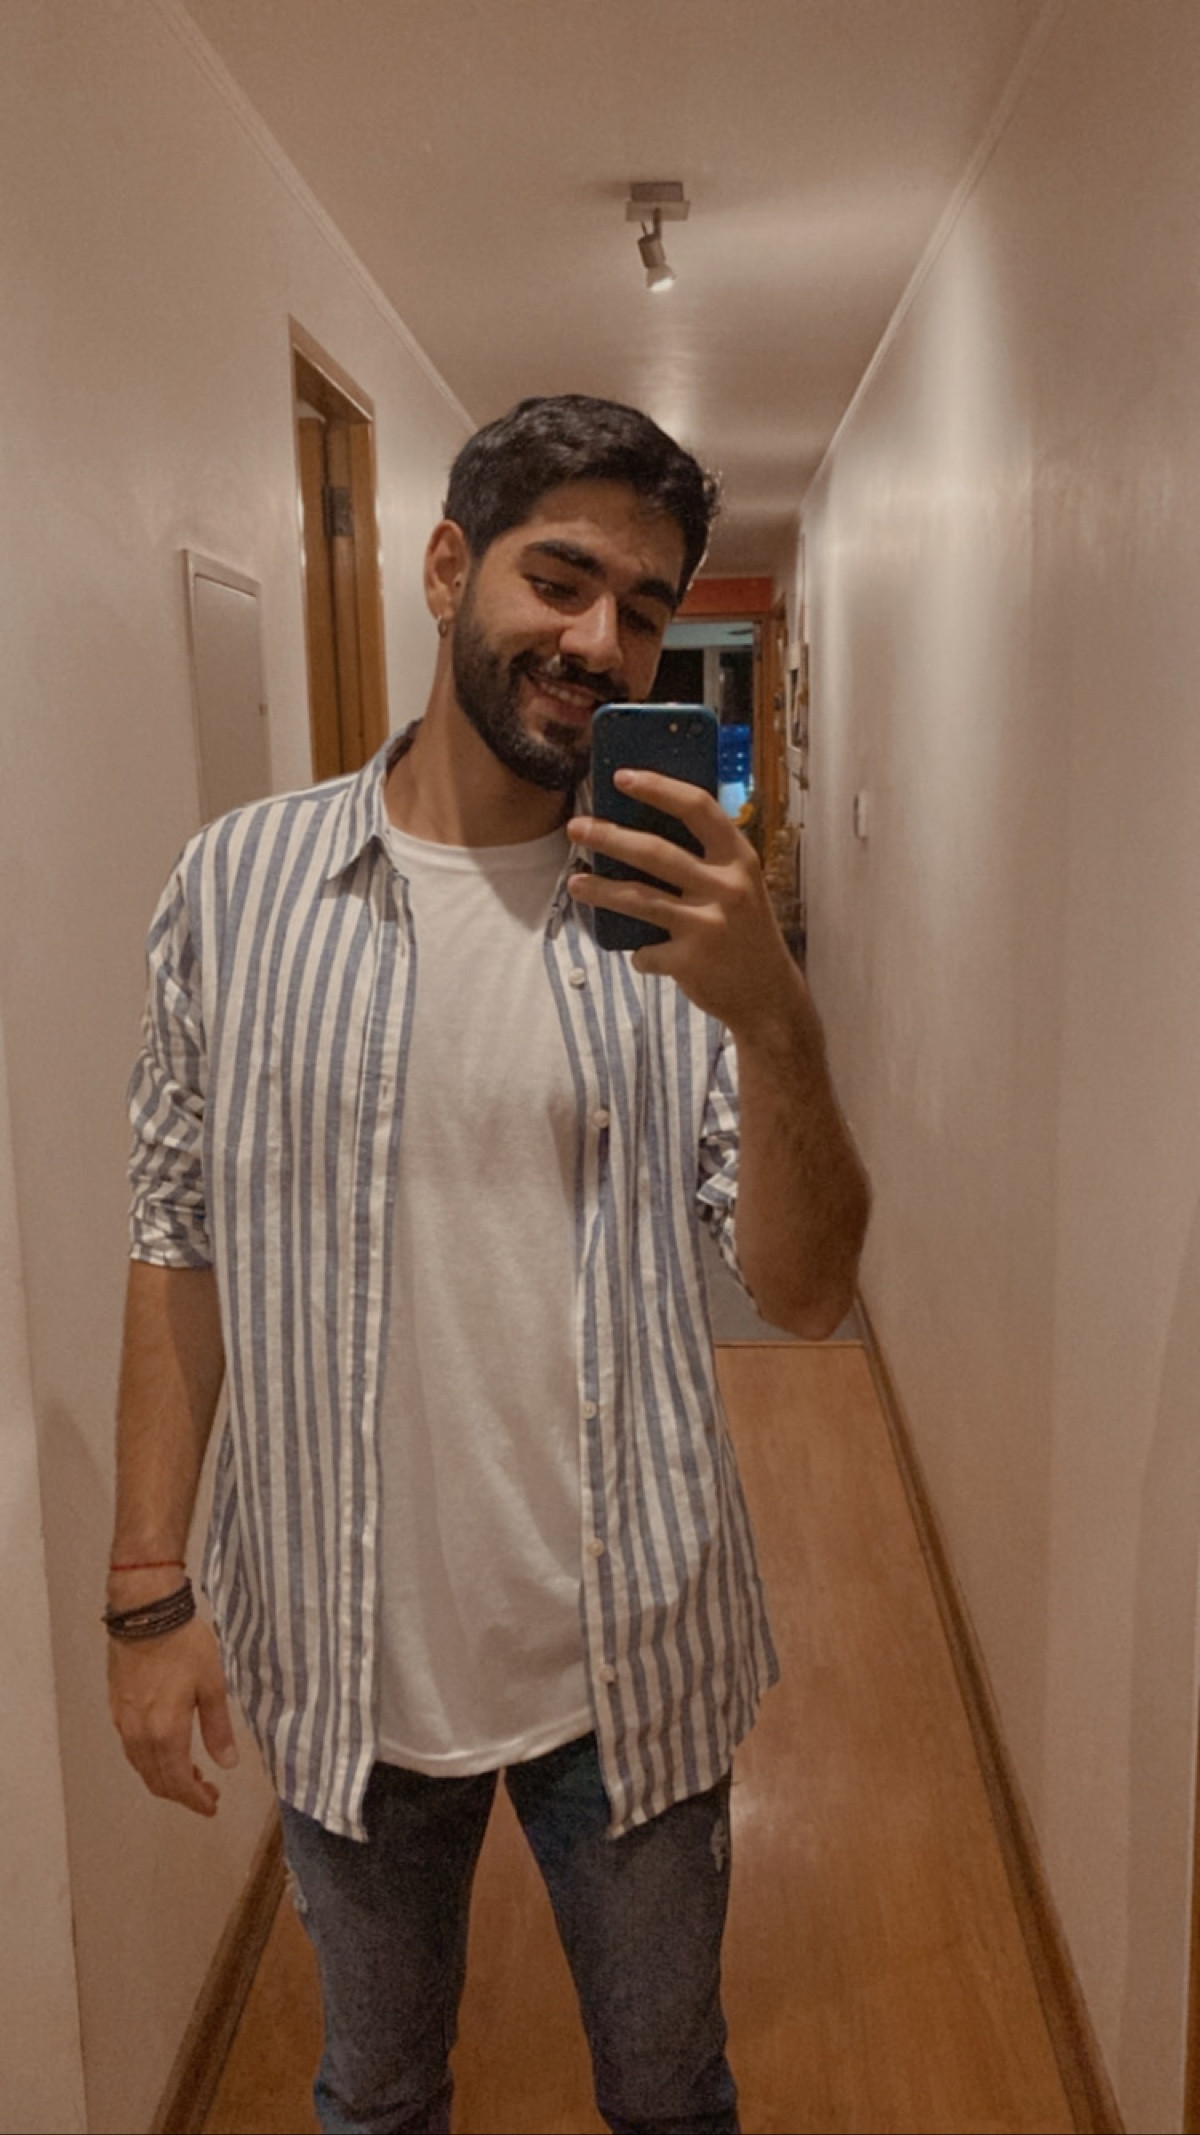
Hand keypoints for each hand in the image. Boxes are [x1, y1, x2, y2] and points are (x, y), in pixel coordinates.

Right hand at [108, 1615, 237, 1816]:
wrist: (145, 1615)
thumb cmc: (184, 1644)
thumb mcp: (212, 1684)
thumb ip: (218, 1727)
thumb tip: (228, 1764)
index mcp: (165, 1732)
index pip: (178, 1783)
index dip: (195, 1801)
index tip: (212, 1807)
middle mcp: (139, 1735)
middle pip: (156, 1781)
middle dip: (182, 1794)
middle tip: (208, 1793)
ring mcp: (123, 1723)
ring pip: (142, 1767)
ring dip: (165, 1779)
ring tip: (192, 1774)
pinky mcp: (117, 1709)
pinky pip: (132, 1750)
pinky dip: (151, 1761)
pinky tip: (168, 1750)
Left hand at [568, 770, 797, 1031]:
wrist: (769, 995)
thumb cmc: (746, 930)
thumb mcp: (740, 885)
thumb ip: (706, 861)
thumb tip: (641, 828)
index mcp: (739, 858)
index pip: (698, 808)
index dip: (658, 788)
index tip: (621, 777)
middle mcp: (726, 887)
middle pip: (657, 853)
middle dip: (609, 837)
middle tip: (576, 828)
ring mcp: (708, 925)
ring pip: (639, 900)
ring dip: (601, 890)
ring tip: (574, 883)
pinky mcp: (690, 962)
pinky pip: (647, 952)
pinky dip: (640, 955)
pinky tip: (641, 955)